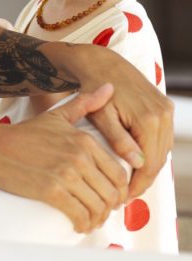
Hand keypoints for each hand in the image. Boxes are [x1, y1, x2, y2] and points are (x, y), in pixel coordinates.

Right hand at [0, 83, 127, 232]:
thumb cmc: (23, 134)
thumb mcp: (56, 115)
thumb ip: (85, 103)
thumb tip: (109, 87)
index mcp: (83, 140)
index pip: (118, 174)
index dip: (119, 191)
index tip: (110, 197)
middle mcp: (78, 156)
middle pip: (111, 193)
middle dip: (109, 208)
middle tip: (100, 211)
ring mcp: (65, 174)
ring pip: (98, 207)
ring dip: (97, 219)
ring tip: (89, 219)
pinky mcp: (51, 191)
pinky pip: (80, 215)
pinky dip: (83, 224)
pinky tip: (79, 225)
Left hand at [77, 47, 173, 198]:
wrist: (100, 62)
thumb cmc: (93, 89)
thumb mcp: (101, 116)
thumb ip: (119, 139)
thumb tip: (138, 164)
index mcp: (148, 120)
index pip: (149, 164)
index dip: (137, 184)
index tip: (123, 198)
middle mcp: (163, 115)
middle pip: (158, 159)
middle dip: (143, 179)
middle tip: (125, 195)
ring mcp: (166, 109)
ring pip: (163, 149)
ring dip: (149, 166)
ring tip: (130, 181)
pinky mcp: (164, 105)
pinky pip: (162, 136)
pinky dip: (152, 150)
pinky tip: (137, 160)